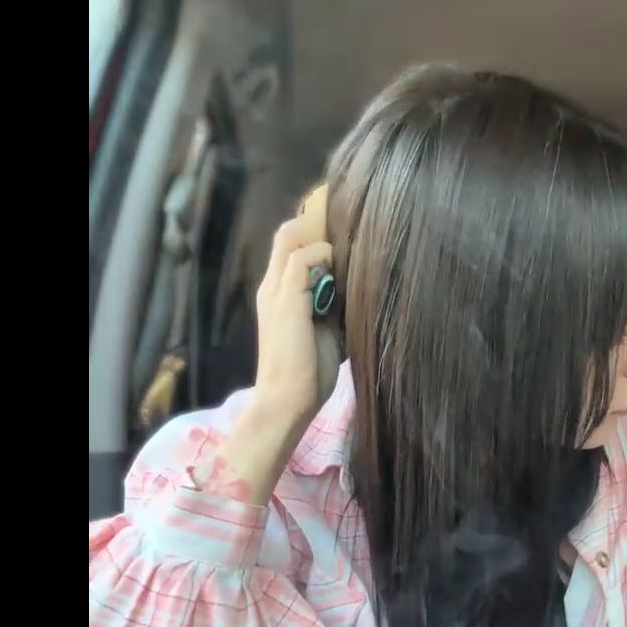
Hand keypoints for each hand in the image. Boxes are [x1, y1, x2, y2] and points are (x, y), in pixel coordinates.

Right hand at [193, 202, 341, 505]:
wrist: (287, 400)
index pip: (288, 247)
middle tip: (348, 233)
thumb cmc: (307, 373)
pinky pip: (303, 259)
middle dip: (317, 226)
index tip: (341, 234)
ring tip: (346, 253)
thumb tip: (355, 288)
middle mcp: (272, 287)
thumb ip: (331, 307)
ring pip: (291, 239)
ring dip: (322, 241)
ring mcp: (276, 291)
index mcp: (278, 294)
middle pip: (287, 234)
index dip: (312, 234)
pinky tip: (339, 269)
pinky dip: (323, 256)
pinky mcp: (287, 299)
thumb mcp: (325, 331)